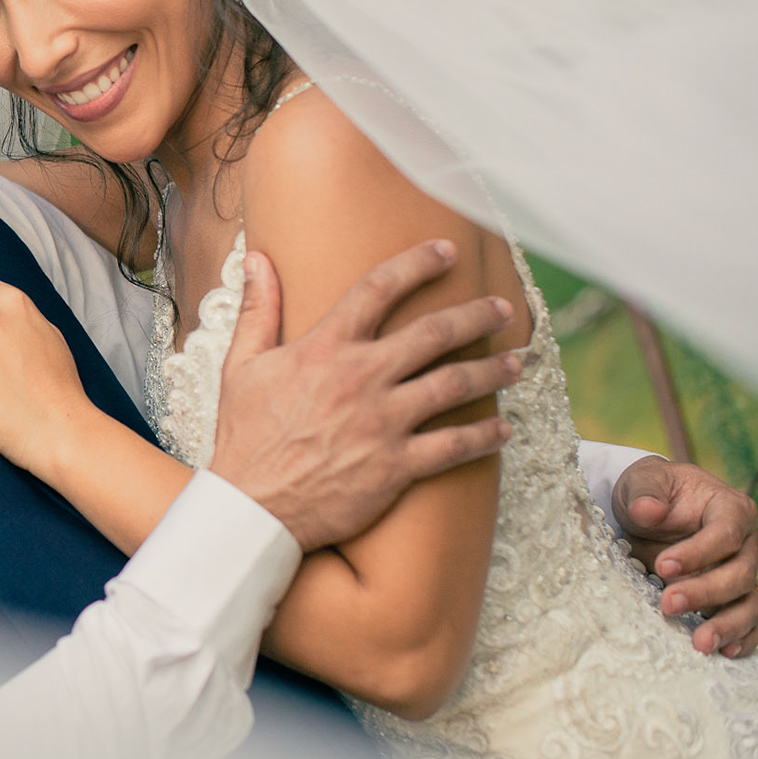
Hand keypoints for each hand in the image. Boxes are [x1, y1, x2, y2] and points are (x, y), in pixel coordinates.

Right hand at [212, 240, 520, 551]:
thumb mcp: (241, 366)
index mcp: (324, 350)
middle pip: (433, 333)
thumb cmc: (244, 436)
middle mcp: (360, 379)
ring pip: (453, 385)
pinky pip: (453, 447)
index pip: (377, 289)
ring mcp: (382, 423)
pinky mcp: (396, 465)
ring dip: (491, 371)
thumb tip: (257, 259)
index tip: (445, 251)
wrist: (251, 507)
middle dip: (475, 315)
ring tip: (516, 363)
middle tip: (500, 308)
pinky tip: (504, 430)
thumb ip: (257, 310)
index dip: (416, 264)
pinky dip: (484, 437)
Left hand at [613, 456, 757, 656]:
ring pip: (749, 603)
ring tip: (700, 643)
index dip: (698, 552)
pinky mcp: (735, 597)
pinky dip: (743, 638)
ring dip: (726, 624)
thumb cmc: (652, 492)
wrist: (652, 508)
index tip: (663, 566)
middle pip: (739, 574)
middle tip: (667, 604)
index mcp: (730, 508)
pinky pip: (751, 621)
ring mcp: (744, 572)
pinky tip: (724, 652)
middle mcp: (746, 543)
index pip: (726, 533)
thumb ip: (645, 492)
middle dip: (705, 592)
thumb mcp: (642, 480)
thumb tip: (648, 511)